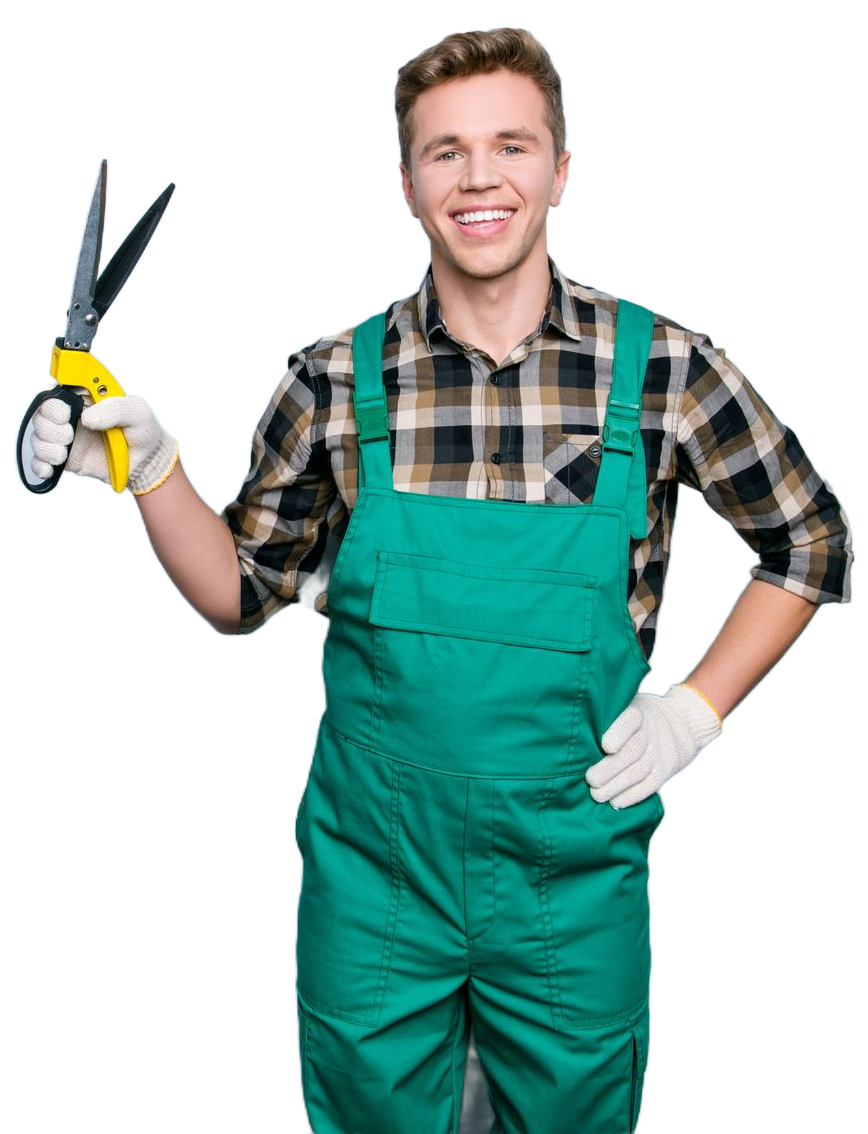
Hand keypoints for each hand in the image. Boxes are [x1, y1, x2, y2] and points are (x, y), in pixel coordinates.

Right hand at [31, 386, 178, 494]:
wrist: (146, 462)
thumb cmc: (143, 429)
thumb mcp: (139, 412)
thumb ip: (116, 409)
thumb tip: (88, 417)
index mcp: (87, 394)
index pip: (60, 385)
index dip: (55, 394)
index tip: (66, 410)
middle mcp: (72, 412)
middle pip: (43, 409)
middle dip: (49, 422)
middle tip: (68, 433)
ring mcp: (66, 434)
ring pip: (39, 433)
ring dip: (46, 444)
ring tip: (64, 453)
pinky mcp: (65, 456)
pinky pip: (42, 459)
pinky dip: (41, 464)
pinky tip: (51, 468)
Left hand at [586, 684, 722, 807]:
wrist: (679, 724)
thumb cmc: (636, 719)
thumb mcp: (627, 706)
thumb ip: (607, 718)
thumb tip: (577, 734)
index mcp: (638, 712)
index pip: (631, 721)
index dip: (619, 733)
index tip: (605, 746)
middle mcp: (651, 732)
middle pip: (632, 751)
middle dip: (610, 768)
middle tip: (591, 779)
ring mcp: (659, 752)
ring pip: (639, 771)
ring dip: (616, 786)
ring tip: (596, 794)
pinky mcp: (665, 770)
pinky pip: (650, 785)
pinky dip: (632, 796)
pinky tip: (615, 802)